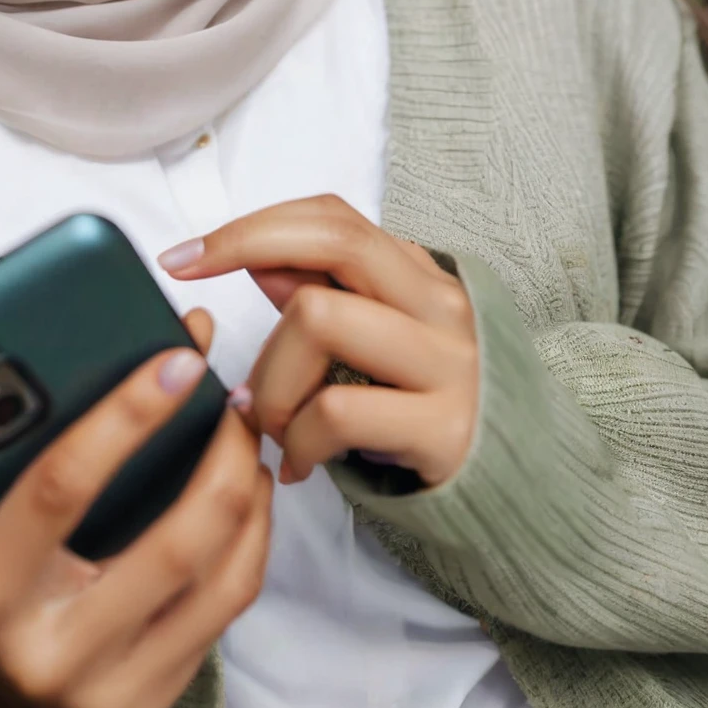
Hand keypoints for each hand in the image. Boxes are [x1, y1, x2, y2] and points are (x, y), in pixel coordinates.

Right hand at [0, 310, 271, 707]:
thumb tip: (42, 346)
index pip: (63, 484)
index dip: (127, 416)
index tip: (178, 360)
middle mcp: (46, 647)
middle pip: (171, 545)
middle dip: (220, 457)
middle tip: (233, 397)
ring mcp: (106, 686)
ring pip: (217, 580)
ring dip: (248, 495)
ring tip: (245, 436)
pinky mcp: (150, 702)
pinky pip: (227, 611)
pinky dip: (251, 540)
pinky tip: (246, 494)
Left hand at [159, 196, 478, 488]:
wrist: (525, 489)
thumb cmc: (425, 407)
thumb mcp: (376, 342)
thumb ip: (320, 295)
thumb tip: (258, 261)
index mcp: (417, 275)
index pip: (331, 217)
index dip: (250, 227)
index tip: (182, 256)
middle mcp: (439, 305)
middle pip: (333, 242)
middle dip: (245, 251)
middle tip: (192, 288)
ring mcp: (448, 362)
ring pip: (319, 318)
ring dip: (268, 378)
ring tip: (265, 423)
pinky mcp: (445, 427)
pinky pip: (335, 412)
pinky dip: (295, 440)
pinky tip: (297, 463)